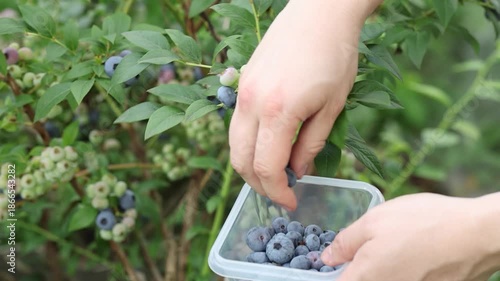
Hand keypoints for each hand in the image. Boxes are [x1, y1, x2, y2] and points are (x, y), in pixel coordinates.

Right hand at [229, 0, 372, 209]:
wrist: (318, 13)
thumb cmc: (335, 56)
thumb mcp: (331, 107)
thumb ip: (311, 145)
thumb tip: (298, 171)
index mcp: (277, 112)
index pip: (266, 168)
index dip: (278, 192)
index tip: (292, 201)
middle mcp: (251, 104)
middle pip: (240, 160)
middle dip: (259, 184)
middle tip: (280, 191)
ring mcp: (241, 92)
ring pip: (233, 144)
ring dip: (249, 165)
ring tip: (274, 171)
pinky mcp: (241, 83)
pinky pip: (235, 124)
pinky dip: (246, 144)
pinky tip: (266, 145)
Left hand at [321, 193, 499, 280]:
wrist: (476, 235)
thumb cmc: (423, 224)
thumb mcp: (373, 222)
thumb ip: (345, 243)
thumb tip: (326, 258)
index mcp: (364, 279)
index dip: (328, 272)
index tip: (332, 261)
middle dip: (354, 268)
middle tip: (363, 249)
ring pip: (380, 280)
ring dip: (379, 268)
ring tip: (395, 247)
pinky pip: (400, 280)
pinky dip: (399, 270)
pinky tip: (410, 254)